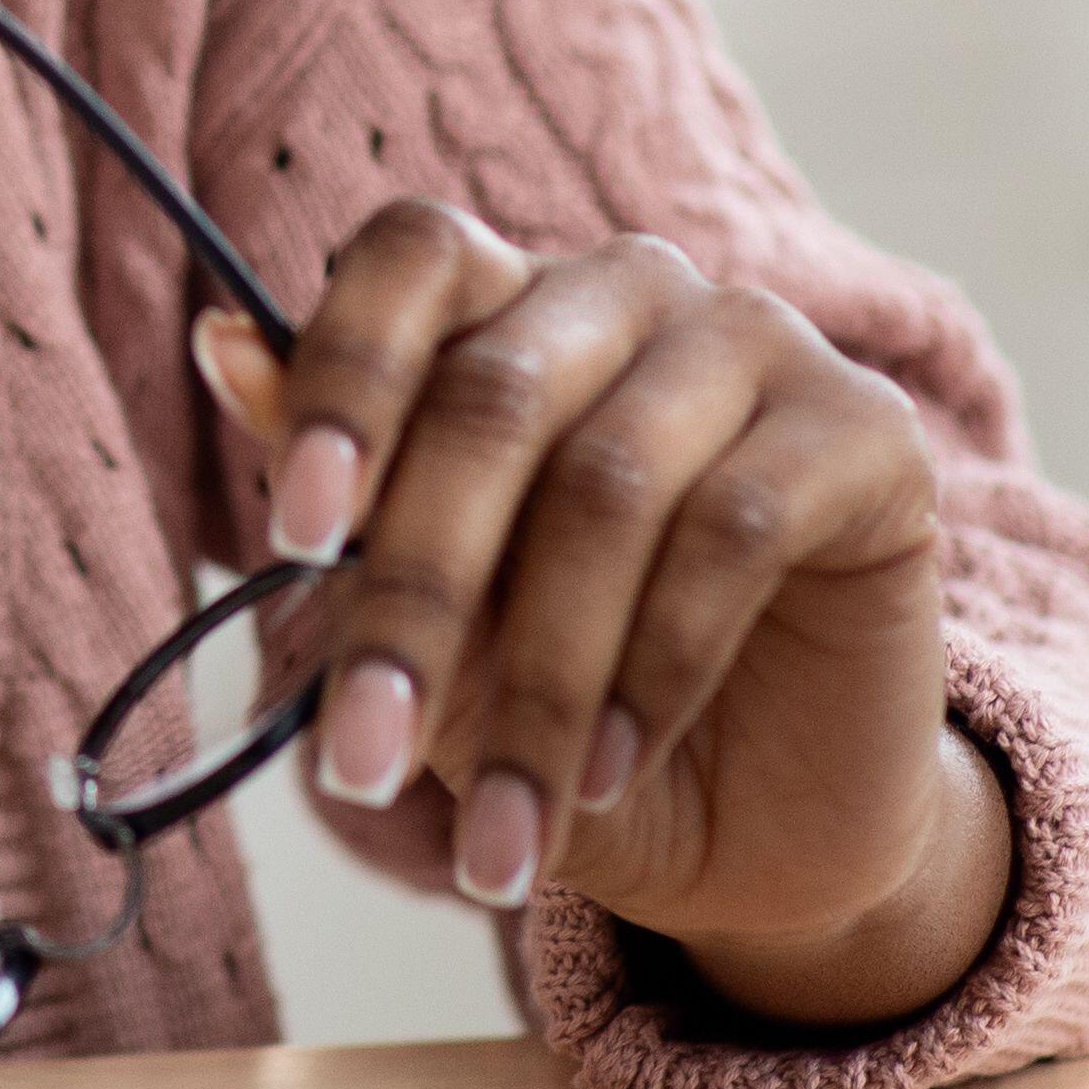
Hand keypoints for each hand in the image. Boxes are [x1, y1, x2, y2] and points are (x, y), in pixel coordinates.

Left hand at [192, 201, 1009, 1029]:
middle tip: (358, 763)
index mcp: (504, 306)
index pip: (410, 259)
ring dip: (537, 683)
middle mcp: (627, 292)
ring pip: (609, 483)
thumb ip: (348, 511)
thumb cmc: (570, 701)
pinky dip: (652, 670)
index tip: (292, 537)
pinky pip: (734, 531)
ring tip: (499, 829)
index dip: (344, 379)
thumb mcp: (439, 638)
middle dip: (414, 596)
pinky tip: (606, 769)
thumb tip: (219, 343)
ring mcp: (756, 344)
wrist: (767, 819)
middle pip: (492, 393)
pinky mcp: (869, 431)